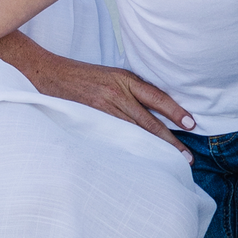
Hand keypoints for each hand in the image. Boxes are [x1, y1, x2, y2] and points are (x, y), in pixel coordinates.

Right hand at [0, 35, 197, 152]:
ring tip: (169, 164)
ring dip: (152, 149)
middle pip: (148, 121)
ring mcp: (101, 108)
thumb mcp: (110, 76)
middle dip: (169, 141)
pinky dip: (126, 149)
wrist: (46, 73)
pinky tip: (138, 161)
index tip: (191, 124)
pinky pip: (112, 138)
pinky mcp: (88, 120)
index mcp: (124, 79)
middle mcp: (116, 93)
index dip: (174, 111)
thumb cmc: (81, 76)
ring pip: (132, 132)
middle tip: (186, 159)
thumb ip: (129, 90)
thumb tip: (154, 110)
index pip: (156, 97)